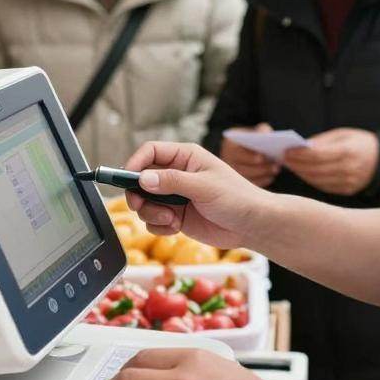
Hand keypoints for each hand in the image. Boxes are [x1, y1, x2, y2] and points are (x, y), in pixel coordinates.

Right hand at [123, 140, 274, 249]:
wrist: (252, 225)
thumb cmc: (237, 198)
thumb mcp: (204, 187)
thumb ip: (172, 182)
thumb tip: (142, 179)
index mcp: (185, 157)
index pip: (150, 152)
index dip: (134, 163)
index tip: (127, 179)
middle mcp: (177, 174)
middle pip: (140, 179)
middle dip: (138, 195)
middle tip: (139, 206)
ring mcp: (175, 196)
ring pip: (144, 202)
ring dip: (150, 213)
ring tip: (171, 219)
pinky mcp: (176, 215)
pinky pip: (153, 220)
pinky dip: (159, 226)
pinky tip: (176, 228)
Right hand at [220, 123, 279, 187]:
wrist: (249, 147)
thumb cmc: (255, 138)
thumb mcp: (257, 130)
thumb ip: (262, 130)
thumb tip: (266, 135)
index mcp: (229, 145)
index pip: (236, 152)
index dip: (249, 156)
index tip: (261, 157)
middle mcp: (227, 160)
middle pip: (242, 168)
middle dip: (260, 167)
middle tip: (275, 166)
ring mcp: (232, 174)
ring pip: (247, 177)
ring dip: (262, 173)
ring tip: (276, 169)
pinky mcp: (239, 184)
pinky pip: (250, 184)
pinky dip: (262, 181)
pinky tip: (271, 176)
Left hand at [283, 127, 379, 195]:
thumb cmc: (360, 143)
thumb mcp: (344, 135)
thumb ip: (323, 141)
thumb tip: (302, 148)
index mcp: (348, 151)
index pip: (318, 155)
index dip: (301, 154)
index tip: (287, 151)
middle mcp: (348, 169)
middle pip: (315, 169)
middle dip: (297, 164)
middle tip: (284, 159)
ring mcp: (348, 182)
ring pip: (317, 180)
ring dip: (301, 173)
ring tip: (291, 166)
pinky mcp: (347, 191)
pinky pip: (323, 187)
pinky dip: (311, 180)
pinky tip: (303, 173)